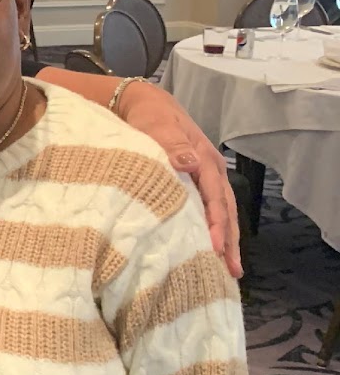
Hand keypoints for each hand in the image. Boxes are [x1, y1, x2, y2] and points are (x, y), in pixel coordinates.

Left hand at [117, 81, 241, 276]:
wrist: (143, 104)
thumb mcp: (159, 126)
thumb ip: (172, 145)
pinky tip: (211, 248)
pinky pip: (208, 209)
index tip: (215, 248)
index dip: (216, 223)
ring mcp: (203, 178)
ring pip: (220, 212)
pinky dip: (213, 229)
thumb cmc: (150, 117)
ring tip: (228, 269)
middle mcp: (210, 171)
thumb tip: (189, 163)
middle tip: (232, 271)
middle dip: (229, 240)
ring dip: (225, 239)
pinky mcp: (193, 182)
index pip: (215, 197)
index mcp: (205, 160)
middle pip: (225, 210)